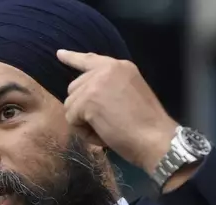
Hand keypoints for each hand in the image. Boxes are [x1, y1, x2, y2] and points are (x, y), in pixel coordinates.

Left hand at [56, 49, 178, 173]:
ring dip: (83, 122)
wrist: (155, 139)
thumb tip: (85, 95)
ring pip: (70, 105)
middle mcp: (107, 69)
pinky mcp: (88, 100)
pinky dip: (83, 132)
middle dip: (83, 109)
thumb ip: (110, 88)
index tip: (59, 54)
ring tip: (106, 130)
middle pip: (75, 88)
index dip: (72, 58)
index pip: (90, 59)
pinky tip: (102, 134)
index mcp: (120, 67)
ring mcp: (96, 83)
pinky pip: (71, 118)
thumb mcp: (130, 95)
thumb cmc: (147, 126)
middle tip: (105, 123)